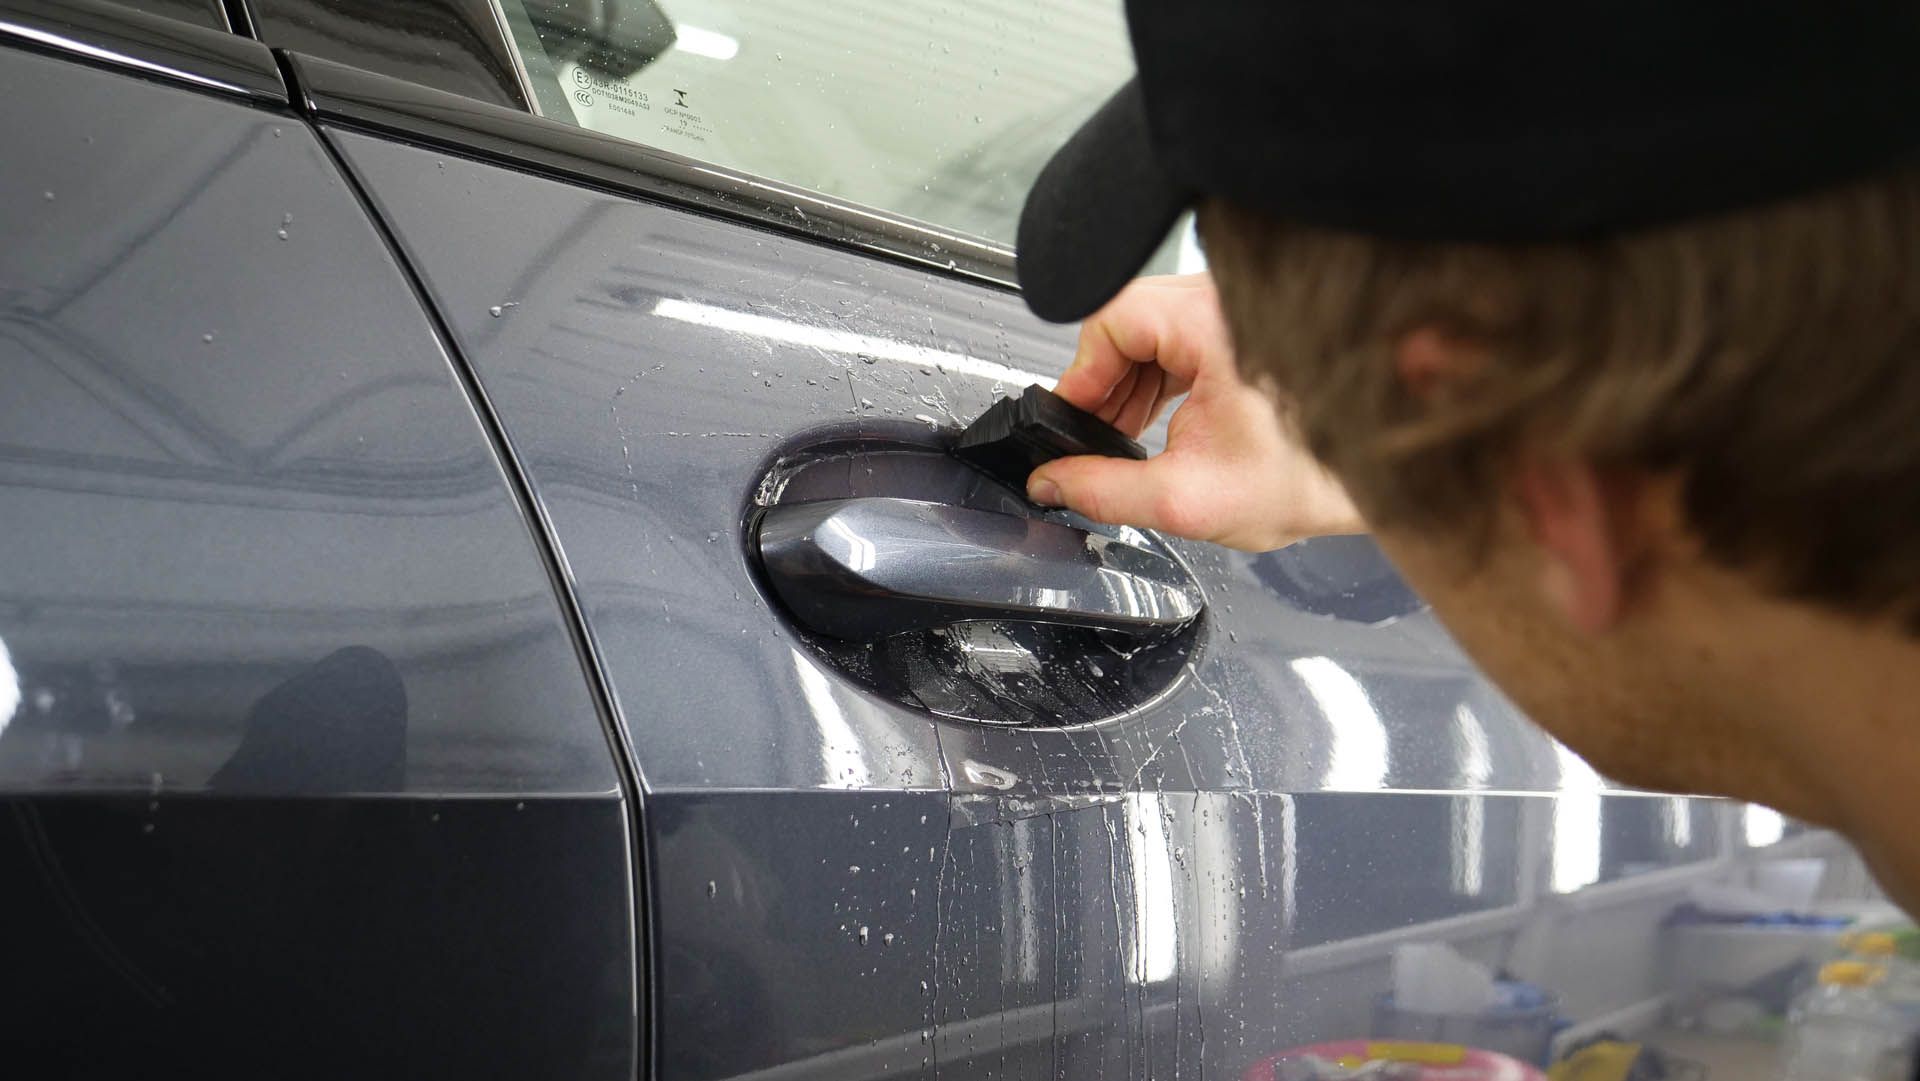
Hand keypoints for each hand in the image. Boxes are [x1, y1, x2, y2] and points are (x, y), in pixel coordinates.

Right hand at [1026, 273, 1365, 550]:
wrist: (1373, 478)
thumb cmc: (1309, 478)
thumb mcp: (1187, 498)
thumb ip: (1104, 492)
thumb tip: (1051, 482)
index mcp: (1214, 323)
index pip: (1110, 322)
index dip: (1081, 376)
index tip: (1071, 419)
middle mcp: (1228, 301)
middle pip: (1128, 323)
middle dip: (1104, 385)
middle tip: (1094, 437)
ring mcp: (1240, 309)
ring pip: (1152, 331)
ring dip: (1130, 384)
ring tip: (1126, 437)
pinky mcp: (1248, 326)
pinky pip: (1181, 338)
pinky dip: (1160, 378)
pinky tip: (1158, 422)